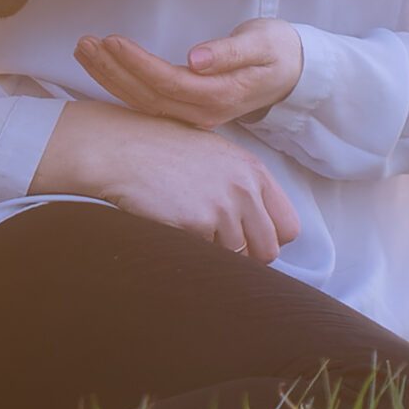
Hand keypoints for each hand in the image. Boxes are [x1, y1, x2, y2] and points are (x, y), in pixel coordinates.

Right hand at [32, 98, 299, 261]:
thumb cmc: (162, 151)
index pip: (288, 227)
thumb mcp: (215, 156)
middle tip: (217, 243)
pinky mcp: (196, 224)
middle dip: (247, 255)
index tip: (248, 238)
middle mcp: (244, 188)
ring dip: (217, 253)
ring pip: (238, 259)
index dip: (268, 238)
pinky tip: (175, 229)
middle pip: (268, 250)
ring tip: (190, 230)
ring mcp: (222, 207)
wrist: (120, 149)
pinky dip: (193, 252)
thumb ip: (242, 185)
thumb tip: (258, 225)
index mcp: (253, 170)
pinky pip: (207, 258)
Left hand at [74, 19, 303, 127]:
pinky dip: (121, 85)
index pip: (169, 82)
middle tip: (83, 43)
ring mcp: (193, 116)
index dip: (138, 64)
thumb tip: (196, 59)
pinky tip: (102, 71)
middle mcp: (202, 113)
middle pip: (147, 95)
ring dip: (110, 77)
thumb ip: (229, 52)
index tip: (112, 41)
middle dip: (112, 70)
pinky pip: (148, 103)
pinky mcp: (186, 111)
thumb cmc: (278, 51)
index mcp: (220, 96)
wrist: (294, 73)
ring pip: (143, 101)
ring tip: (83, 51)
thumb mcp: (262, 44)